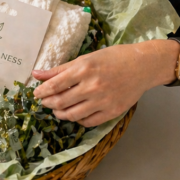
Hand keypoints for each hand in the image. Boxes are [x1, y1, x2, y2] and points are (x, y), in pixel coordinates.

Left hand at [33, 40, 179, 126]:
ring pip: (72, 115)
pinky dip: (77, 119)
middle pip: (60, 102)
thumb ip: (60, 69)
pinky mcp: (112, 112)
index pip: (54, 85)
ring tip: (58, 109)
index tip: (36, 94)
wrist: (143, 66)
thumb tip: (36, 74)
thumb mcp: (86, 58)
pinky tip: (75, 113)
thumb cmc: (113, 58)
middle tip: (46, 102)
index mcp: (84, 69)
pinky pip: (88, 122)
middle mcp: (92, 86)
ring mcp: (103, 101)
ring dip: (60, 114)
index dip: (42, 92)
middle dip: (49, 103)